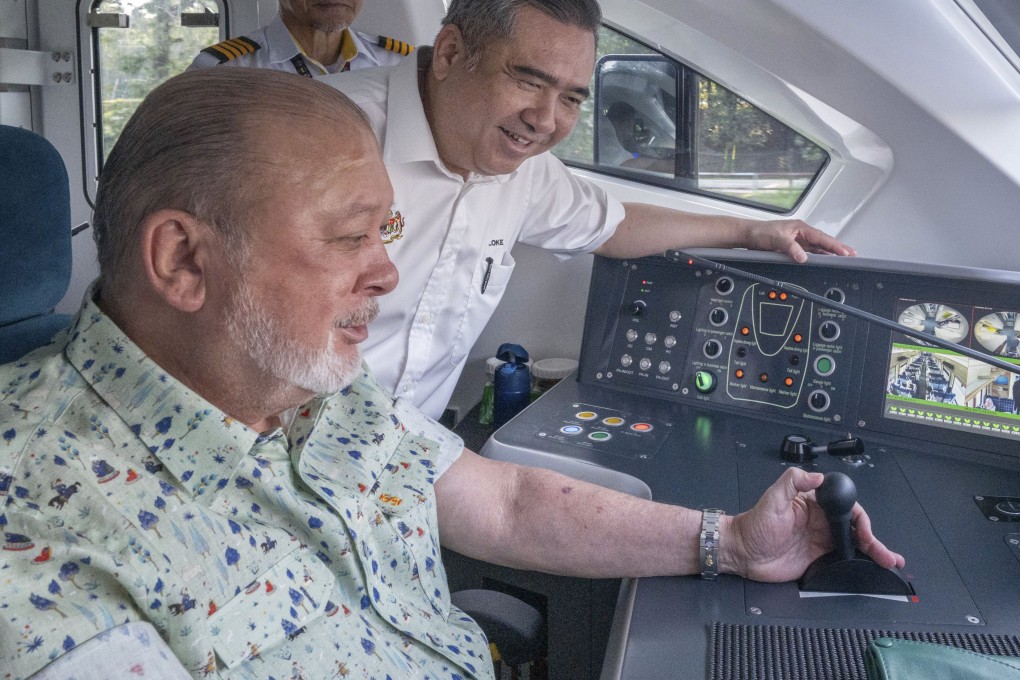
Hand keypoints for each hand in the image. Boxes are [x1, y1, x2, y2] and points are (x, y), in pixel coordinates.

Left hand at [721, 467, 904, 582]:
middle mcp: (821, 522)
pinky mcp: (819, 559)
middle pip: (855, 528)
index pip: (846, 507)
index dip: (860, 519)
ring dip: (873, 551)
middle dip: (873, 539)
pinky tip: (873, 567)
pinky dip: (861, 563)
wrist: (742, 553)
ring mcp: (821, 541)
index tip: (864, 530)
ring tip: (889, 560)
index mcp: (814, 505)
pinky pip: (844, 561)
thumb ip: (793, 481)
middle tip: (884, 552)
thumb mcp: (772, 499)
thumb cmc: (754, 525)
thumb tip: (817, 476)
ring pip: (854, 545)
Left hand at [743, 219, 856, 262]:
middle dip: (838, 248)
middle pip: (824, 242)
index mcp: (800, 228)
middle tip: (853, 255)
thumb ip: (790, 248)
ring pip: (818, 248)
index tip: (846, 252)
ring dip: (830, 253)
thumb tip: (803, 258)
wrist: (747, 235)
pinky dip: (819, 256)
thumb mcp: (775, 240)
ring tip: (844, 258)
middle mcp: (801, 234)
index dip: (835, 246)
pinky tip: (825, 260)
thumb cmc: (760, 233)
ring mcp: (798, 241)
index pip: (822, 238)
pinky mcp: (793, 248)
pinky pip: (810, 252)